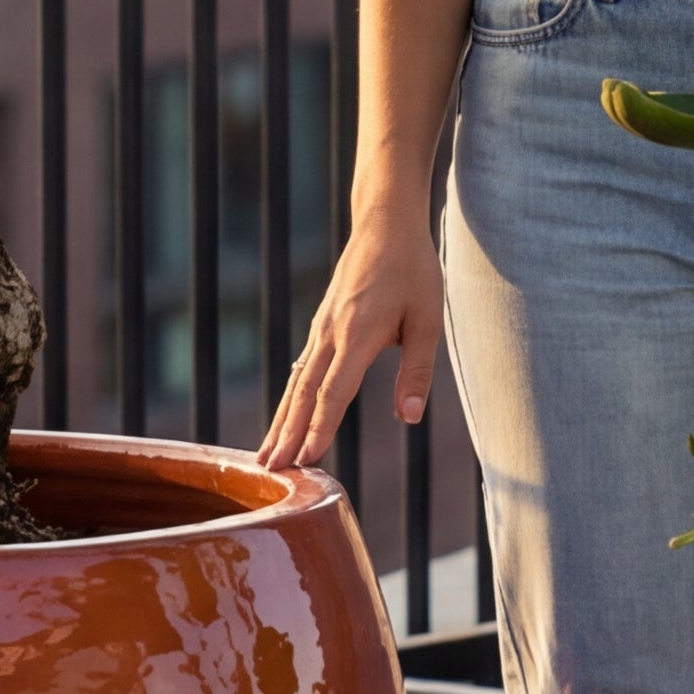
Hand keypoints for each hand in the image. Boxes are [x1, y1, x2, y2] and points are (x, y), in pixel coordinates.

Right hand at [260, 201, 446, 467]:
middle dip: (286, 434)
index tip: (304, 461)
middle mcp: (331, 334)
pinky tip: (285, 414)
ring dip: (281, 420)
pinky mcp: (323, 323)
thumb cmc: (413, 270)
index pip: (333, 393)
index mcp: (357, 335)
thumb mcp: (428, 319)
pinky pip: (301, 367)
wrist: (385, 222)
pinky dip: (291, 397)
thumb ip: (417, 371)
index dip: (318, 429)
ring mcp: (322, 328)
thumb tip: (410, 417)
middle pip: (304, 393)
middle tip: (269, 471)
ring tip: (265, 455)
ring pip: (297, 382)